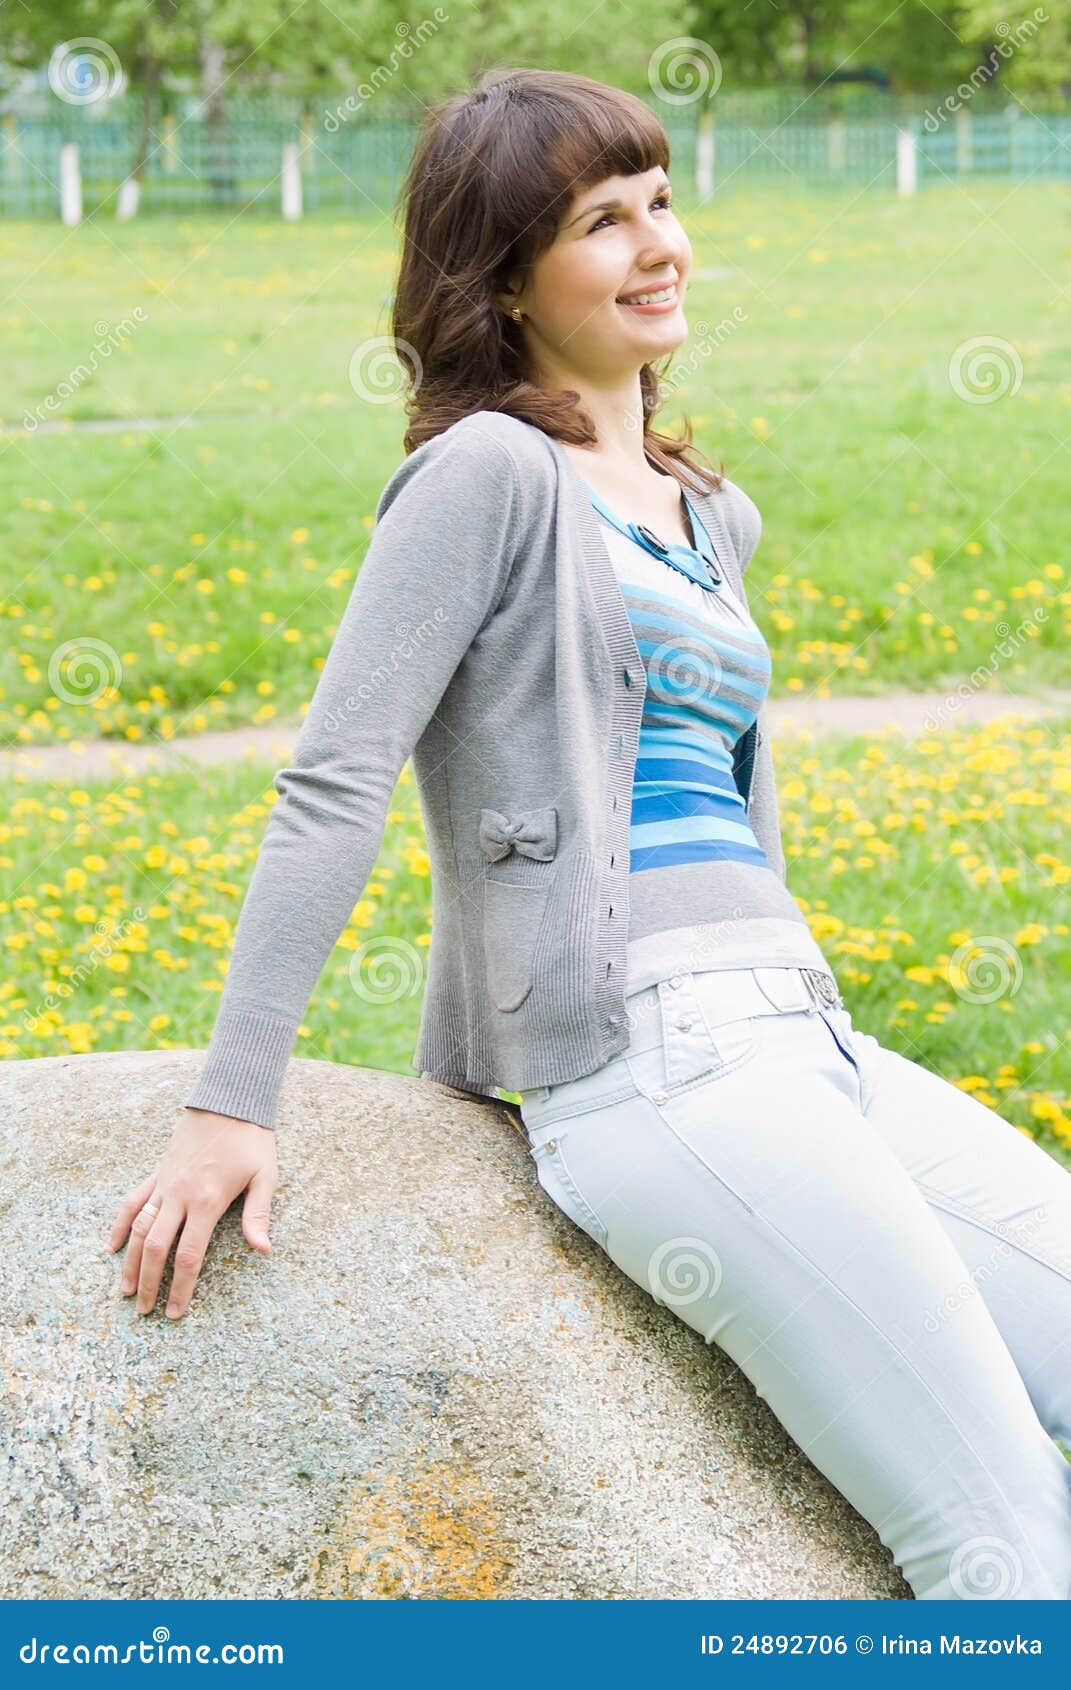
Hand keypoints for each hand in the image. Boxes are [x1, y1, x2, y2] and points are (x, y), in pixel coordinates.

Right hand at [106, 1107, 277, 1318]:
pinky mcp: (158, 1171)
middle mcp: (180, 1195)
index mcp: (208, 1201)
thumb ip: (258, 1214)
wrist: (228, 1100)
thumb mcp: (265, 1175)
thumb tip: (263, 1250)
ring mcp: (165, 1183)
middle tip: (144, 1311)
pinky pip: (132, 1200)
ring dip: (131, 1262)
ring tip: (125, 1291)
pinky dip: (121, 1224)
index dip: (180, 1288)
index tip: (175, 1312)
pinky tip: (113, 1246)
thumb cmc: (252, 1140)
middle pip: (157, 1248)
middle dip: (149, 1283)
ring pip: (139, 1228)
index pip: (189, 1255)